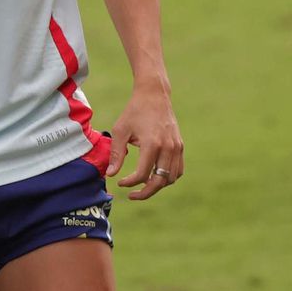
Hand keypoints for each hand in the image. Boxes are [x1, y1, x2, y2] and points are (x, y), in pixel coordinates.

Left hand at [105, 83, 182, 199]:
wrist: (154, 95)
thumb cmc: (134, 111)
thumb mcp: (120, 131)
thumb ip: (116, 154)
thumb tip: (111, 175)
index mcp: (152, 144)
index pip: (142, 174)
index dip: (129, 183)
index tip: (120, 183)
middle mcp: (167, 147)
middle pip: (160, 181)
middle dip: (145, 192)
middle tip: (132, 195)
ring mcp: (176, 147)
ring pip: (171, 178)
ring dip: (157, 186)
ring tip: (143, 184)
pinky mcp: (180, 146)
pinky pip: (178, 170)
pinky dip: (168, 177)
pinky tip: (155, 176)